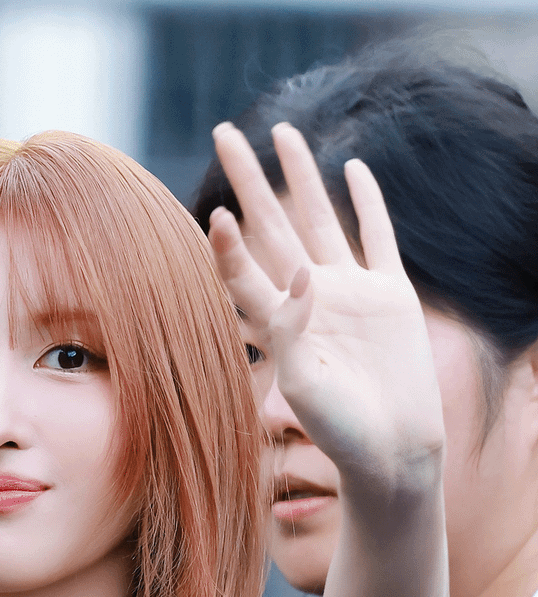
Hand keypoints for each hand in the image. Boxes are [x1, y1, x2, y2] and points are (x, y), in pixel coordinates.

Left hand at [208, 121, 443, 494]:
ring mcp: (351, 295)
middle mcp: (309, 302)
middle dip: (249, 181)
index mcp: (279, 326)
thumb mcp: (305, 387)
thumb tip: (303, 275)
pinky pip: (378, 238)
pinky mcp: (391, 297)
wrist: (392, 453)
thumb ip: (294, 331)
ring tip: (282, 133)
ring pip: (320, 220)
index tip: (213, 214)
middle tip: (222, 133)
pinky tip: (354, 170)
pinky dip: (368, 202)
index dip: (226, 244)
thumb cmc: (340, 434)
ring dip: (302, 176)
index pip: (241, 273)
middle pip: (273, 226)